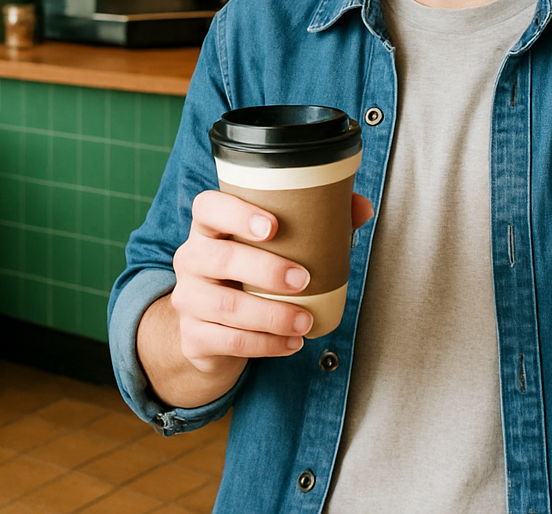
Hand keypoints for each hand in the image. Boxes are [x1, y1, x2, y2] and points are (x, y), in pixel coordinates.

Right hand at [169, 189, 374, 378]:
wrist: (211, 325)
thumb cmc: (251, 271)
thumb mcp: (277, 244)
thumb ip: (318, 219)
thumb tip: (363, 208)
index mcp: (210, 226)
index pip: (208, 207)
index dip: (236, 213)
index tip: (272, 226)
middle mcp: (192, 257)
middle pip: (219, 258)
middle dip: (265, 269)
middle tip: (303, 278)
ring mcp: (188, 298)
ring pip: (225, 306)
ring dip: (271, 314)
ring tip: (305, 320)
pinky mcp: (193, 335)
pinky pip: (228, 341)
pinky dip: (265, 344)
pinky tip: (291, 343)